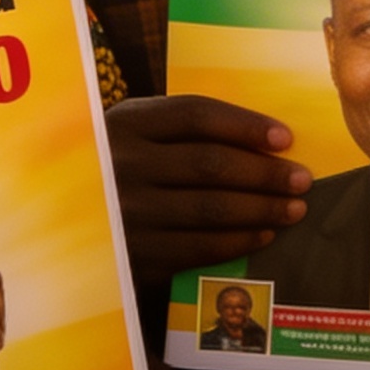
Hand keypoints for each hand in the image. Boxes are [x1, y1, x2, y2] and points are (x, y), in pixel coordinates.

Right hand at [106, 95, 309, 279]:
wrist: (67, 222)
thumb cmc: (118, 166)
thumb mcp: (135, 133)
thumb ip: (182, 129)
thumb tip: (264, 139)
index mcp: (127, 122)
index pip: (196, 115)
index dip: (245, 124)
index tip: (285, 137)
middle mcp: (123, 164)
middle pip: (210, 163)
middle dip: (264, 172)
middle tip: (302, 179)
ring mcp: (127, 213)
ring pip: (210, 208)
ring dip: (260, 208)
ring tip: (293, 208)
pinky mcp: (134, 255)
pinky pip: (197, 247)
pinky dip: (237, 241)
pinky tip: (262, 234)